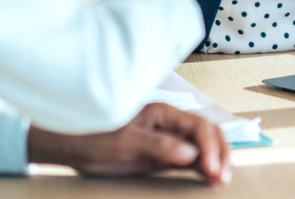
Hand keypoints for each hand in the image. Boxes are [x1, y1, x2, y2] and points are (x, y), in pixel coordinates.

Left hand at [27, 102, 230, 184]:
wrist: (72, 147)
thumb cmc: (92, 137)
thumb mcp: (123, 142)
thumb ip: (157, 146)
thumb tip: (189, 154)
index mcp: (162, 113)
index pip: (197, 126)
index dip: (209, 146)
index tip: (210, 168)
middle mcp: (169, 124)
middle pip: (207, 134)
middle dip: (220, 153)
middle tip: (222, 177)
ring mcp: (168, 140)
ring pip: (203, 148)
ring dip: (216, 161)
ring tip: (221, 181)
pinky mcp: (163, 156)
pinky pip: (191, 160)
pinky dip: (203, 169)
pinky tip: (209, 180)